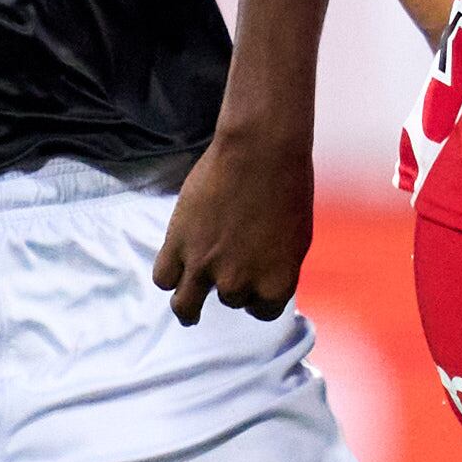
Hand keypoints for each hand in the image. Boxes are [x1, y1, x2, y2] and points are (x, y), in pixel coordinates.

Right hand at [156, 123, 315, 323]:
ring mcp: (204, 267)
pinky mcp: (177, 244)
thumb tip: (259, 282)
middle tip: (229, 263)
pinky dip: (170, 277)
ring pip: (186, 305)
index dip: (257, 297)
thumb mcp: (297, 240)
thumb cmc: (288, 187)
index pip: (263, 310)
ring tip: (188, 306)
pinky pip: (164, 278)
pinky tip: (175, 273)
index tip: (254, 283)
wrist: (260, 151)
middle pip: (230, 300)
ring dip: (190, 302)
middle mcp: (239, 283)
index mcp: (275, 285)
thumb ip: (276, 268)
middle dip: (231, 284)